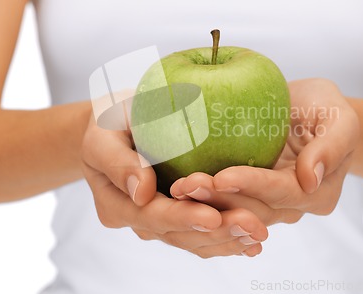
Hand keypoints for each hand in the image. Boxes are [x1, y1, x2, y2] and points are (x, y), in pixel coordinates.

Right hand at [81, 116, 267, 257]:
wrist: (115, 126)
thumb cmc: (108, 123)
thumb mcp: (103, 134)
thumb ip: (118, 161)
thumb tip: (142, 192)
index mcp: (118, 206)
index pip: (152, 217)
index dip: (183, 218)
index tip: (213, 216)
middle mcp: (140, 221)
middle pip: (179, 235)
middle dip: (217, 233)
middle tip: (252, 225)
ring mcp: (161, 221)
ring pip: (195, 240)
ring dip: (228, 239)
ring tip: (258, 233)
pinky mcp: (179, 213)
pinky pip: (203, 233)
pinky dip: (228, 237)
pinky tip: (253, 239)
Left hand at [171, 78, 358, 223]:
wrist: (310, 112)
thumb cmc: (326, 109)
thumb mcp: (341, 118)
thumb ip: (333, 144)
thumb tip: (311, 177)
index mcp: (318, 193)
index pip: (283, 193)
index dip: (253, 186)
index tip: (223, 176)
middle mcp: (293, 206)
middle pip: (254, 209)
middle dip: (220, 201)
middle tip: (187, 185)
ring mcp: (269, 204)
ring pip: (235, 212)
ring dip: (205, 203)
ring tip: (177, 188)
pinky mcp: (248, 195)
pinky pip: (225, 202)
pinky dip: (203, 199)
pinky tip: (176, 189)